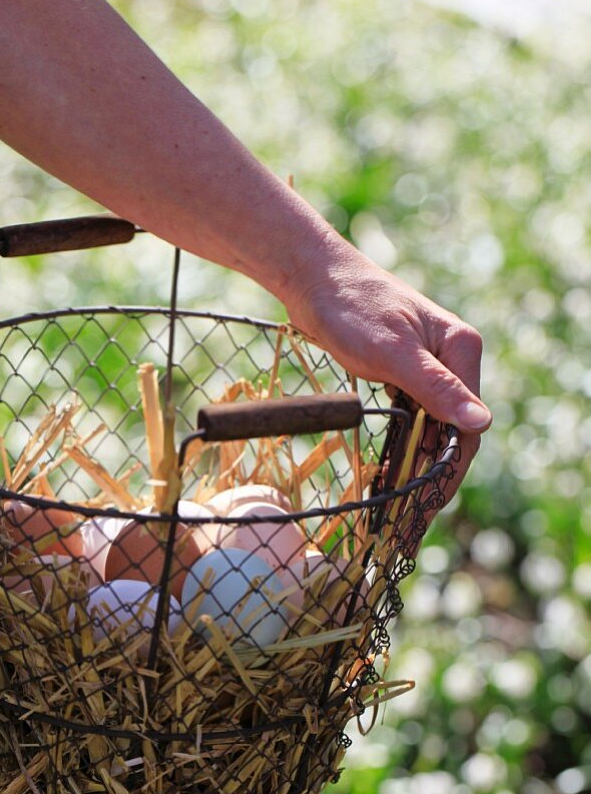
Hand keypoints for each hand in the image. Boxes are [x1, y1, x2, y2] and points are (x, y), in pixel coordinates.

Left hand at [286, 240, 490, 509]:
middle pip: (452, 427)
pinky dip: (403, 444)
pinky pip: (412, 417)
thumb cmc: (351, 308)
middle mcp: (452, 357)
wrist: (312, 278)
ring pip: (431, 425)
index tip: (428, 503)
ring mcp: (428, 365)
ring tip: (399, 502)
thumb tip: (481, 424)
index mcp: (461, 348)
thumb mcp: (393, 352)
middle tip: (410, 515)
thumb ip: (435, 388)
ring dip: (418, 461)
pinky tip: (389, 471)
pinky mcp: (403, 372)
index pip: (468, 422)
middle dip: (433, 470)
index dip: (450, 466)